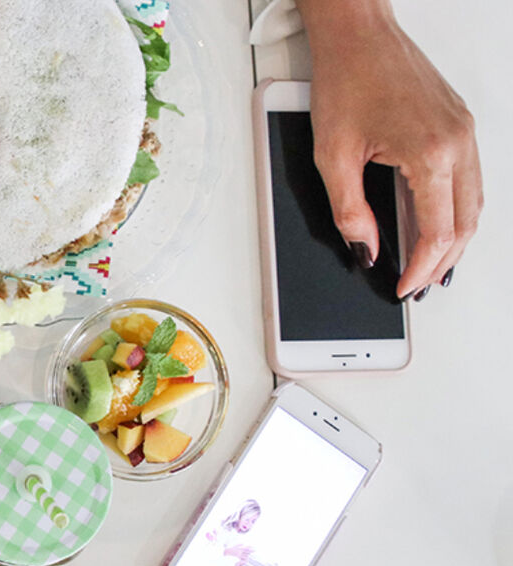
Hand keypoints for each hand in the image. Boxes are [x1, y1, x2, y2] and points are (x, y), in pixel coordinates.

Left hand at [300, 0, 481, 298]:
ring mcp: (465, 131)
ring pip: (474, 203)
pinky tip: (438, 227)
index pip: (437, 232)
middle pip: (466, 223)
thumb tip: (364, 250)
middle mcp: (458, 141)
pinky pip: (469, 180)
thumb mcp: (333, 157)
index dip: (420, 268)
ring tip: (430, 267)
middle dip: (442, 263)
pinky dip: (457, 211)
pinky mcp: (460, 124)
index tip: (403, 288)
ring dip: (455, 240)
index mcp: (431, 152)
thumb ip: (349, 212)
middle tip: (418, 287)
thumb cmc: (346, 81)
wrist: (359, 35)